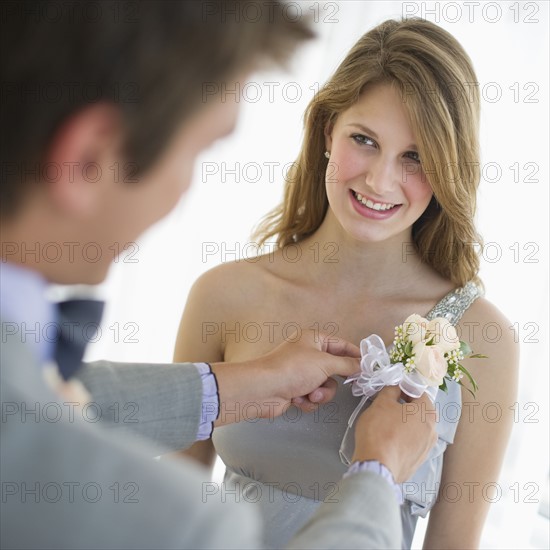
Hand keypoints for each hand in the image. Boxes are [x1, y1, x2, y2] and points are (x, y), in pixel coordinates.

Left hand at [211, 330, 359, 425]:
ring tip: (310, 394)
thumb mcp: (325, 363)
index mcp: (313, 339)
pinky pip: (313, 396)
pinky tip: (298, 399)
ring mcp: (301, 372)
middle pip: (334, 368)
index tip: (369, 367)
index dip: (355, 356)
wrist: (264, 389)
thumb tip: (362, 364)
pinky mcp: (296, 389)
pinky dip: (308, 400)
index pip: (341, 345)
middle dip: (333, 380)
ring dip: (320, 393)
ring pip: (325, 386)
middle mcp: (308, 354)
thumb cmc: (294, 369)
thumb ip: (347, 365)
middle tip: (346, 385)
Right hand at [352, 385, 437, 482]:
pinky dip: (403, 438)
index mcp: (427, 413)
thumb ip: (391, 391)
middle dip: (405, 406)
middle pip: (420, 411)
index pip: (419, 393)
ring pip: (416, 428)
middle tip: (388, 405)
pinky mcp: (418, 461)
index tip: (391, 390)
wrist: (377, 466)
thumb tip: (395, 388)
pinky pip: (412, 443)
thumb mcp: (381, 403)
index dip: (404, 388)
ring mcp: (426, 448)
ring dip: (405, 423)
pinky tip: (389, 439)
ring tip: (387, 423)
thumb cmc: (380, 430)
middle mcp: (432, 431)